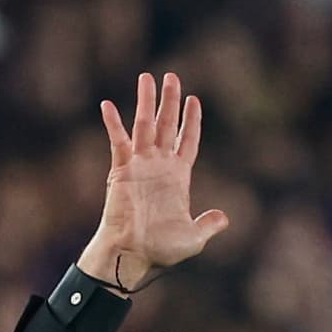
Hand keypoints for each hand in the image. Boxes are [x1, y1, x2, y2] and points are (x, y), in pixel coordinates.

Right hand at [79, 72, 228, 286]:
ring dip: (146, 102)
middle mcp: (159, 166)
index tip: (194, 100)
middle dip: (169, 101)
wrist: (134, 255)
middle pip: (166, 125)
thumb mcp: (194, 238)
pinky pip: (118, 142)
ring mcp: (140, 166)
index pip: (187, 141)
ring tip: (147, 77)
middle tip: (172, 76)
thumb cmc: (161, 250)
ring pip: (144, 126)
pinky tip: (108, 104)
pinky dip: (113, 123)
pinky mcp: (121, 170)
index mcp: (178, 177)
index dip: (191, 121)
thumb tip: (224, 218)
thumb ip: (208, 224)